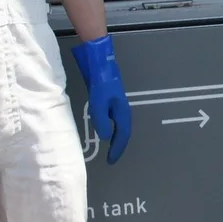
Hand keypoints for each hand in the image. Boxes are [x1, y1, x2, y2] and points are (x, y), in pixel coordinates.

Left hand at [72, 35, 130, 164]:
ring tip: (108, 145)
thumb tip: (106, 136)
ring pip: (118, 123)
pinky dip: (109, 125)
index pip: (123, 134)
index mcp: (122, 111)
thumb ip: (102, 120)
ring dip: (115, 135)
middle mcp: (121, 108)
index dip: (117, 148)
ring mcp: (116, 102)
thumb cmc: (101, 81)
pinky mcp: (108, 97)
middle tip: (110, 156)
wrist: (99, 61)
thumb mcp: (99, 102)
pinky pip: (111, 117)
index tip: (111, 160)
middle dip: (118, 144)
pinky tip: (102, 125)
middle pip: (123, 130)